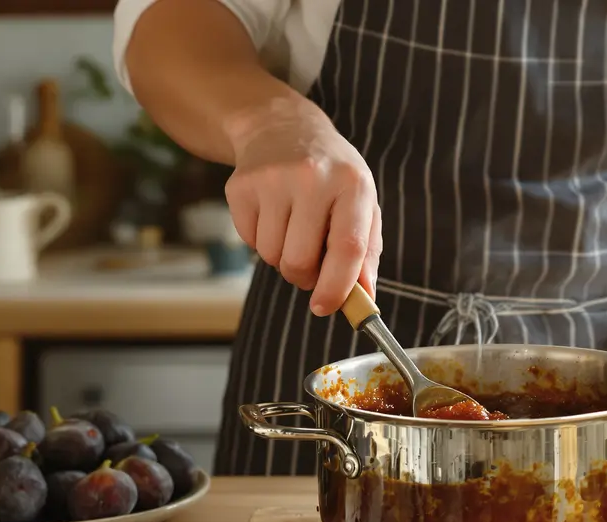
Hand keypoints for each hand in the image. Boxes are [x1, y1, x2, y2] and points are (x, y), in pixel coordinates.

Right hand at [224, 98, 382, 315]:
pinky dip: (260, 241)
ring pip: (271, 256)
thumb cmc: (331, 175)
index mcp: (352, 184)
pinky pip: (249, 242)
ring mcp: (271, 179)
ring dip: (282, 257)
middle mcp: (312, 177)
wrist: (282, 127)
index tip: (326, 308)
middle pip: (300, 261)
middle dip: (304, 277)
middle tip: (311, 263)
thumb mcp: (360, 202)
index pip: (347, 247)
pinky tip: (272, 215)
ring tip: (292, 229)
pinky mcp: (240, 186)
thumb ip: (366, 252)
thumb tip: (364, 298)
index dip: (337, 287)